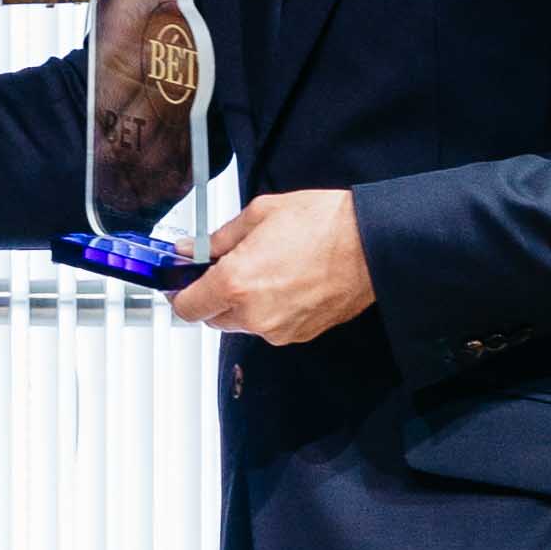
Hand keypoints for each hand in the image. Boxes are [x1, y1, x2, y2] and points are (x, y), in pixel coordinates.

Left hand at [167, 189, 370, 344]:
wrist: (372, 243)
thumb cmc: (324, 224)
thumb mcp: (259, 215)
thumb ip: (216, 238)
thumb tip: (191, 249)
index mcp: (236, 283)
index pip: (186, 306)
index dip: (178, 293)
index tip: (179, 282)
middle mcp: (254, 314)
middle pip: (211, 318)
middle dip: (212, 294)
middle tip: (224, 267)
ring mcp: (278, 329)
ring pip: (242, 323)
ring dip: (242, 302)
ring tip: (265, 268)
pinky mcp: (300, 335)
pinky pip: (270, 326)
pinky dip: (268, 309)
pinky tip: (285, 281)